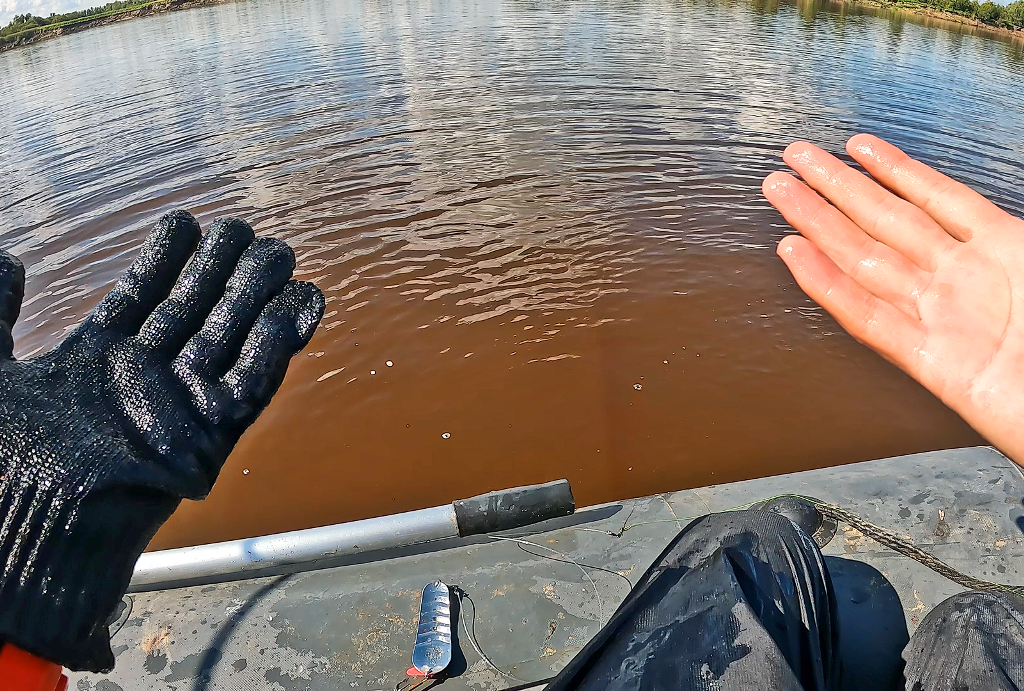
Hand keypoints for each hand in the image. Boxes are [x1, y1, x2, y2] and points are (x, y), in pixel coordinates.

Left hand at [0, 211, 323, 670]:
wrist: (32, 518)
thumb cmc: (2, 455)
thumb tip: (5, 254)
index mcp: (96, 361)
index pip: (143, 296)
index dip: (164, 258)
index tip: (183, 220)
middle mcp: (145, 378)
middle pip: (195, 310)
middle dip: (221, 268)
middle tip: (244, 228)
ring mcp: (182, 404)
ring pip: (230, 336)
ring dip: (257, 296)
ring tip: (279, 254)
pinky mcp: (212, 433)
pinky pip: (253, 382)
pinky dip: (277, 345)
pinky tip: (299, 306)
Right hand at [763, 134, 1023, 463]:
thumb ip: (1012, 237)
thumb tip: (968, 202)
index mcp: (1009, 252)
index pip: (937, 198)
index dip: (896, 169)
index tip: (856, 146)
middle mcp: (966, 282)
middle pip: (887, 223)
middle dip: (837, 186)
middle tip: (795, 158)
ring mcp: (944, 320)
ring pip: (867, 260)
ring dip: (820, 222)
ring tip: (782, 191)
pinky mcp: (932, 364)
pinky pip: (871, 318)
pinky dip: (829, 287)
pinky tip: (797, 256)